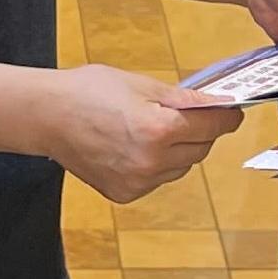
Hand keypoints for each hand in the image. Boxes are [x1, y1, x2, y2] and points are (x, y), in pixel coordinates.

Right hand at [41, 62, 237, 203]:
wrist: (47, 116)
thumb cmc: (88, 92)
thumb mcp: (142, 84)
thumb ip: (185, 99)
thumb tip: (219, 104)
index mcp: (159, 130)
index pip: (214, 127)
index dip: (226, 116)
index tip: (231, 111)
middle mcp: (151, 162)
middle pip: (201, 149)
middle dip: (200, 131)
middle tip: (184, 115)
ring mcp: (138, 181)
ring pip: (180, 167)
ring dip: (178, 150)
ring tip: (151, 129)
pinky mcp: (125, 193)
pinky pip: (157, 179)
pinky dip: (155, 165)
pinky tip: (133, 146)